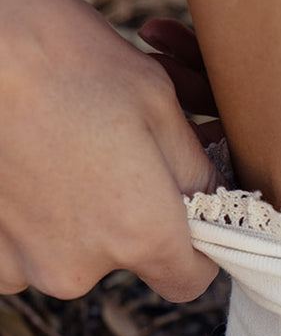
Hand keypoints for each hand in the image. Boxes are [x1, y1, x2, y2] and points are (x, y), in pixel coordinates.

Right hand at [0, 0, 219, 301]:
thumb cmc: (61, 56)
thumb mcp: (157, 102)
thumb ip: (193, 172)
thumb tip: (207, 203)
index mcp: (139, 234)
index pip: (188, 279)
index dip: (192, 245)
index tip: (180, 211)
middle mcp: (78, 267)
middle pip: (122, 260)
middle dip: (124, 218)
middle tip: (104, 153)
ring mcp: (19, 264)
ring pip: (66, 254)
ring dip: (68, 218)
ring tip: (54, 151)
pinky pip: (17, 251)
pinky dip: (22, 220)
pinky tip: (19, 168)